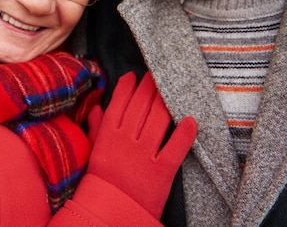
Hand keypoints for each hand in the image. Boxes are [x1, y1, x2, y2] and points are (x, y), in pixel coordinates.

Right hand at [87, 71, 196, 218]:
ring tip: (170, 88)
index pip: (120, 102)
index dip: (129, 86)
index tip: (135, 76)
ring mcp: (144, 154)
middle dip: (149, 87)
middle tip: (156, 75)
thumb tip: (96, 107)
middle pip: (141, 105)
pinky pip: (176, 147)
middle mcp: (126, 140)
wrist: (110, 211)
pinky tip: (191, 120)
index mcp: (108, 134)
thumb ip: (96, 127)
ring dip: (165, 101)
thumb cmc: (102, 180)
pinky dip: (185, 133)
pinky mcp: (162, 171)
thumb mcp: (95, 151)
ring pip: (159, 119)